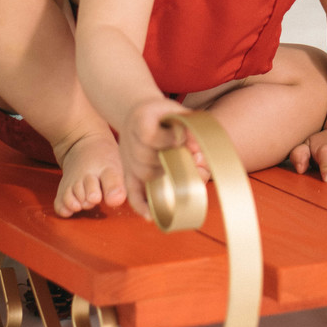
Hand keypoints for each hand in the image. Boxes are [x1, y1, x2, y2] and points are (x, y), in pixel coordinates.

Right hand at [120, 97, 209, 218]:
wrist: (140, 113)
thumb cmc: (163, 114)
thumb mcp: (176, 111)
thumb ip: (189, 127)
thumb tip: (198, 151)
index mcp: (140, 120)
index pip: (150, 136)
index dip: (170, 139)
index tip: (181, 138)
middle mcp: (130, 140)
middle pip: (148, 158)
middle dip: (170, 160)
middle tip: (184, 158)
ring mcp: (127, 158)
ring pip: (145, 175)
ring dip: (163, 178)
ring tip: (178, 174)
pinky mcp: (128, 172)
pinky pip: (132, 191)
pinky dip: (141, 205)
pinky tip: (151, 215)